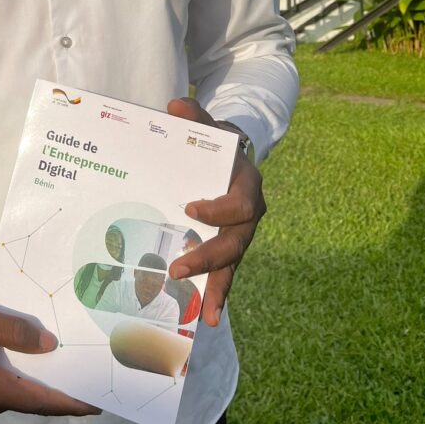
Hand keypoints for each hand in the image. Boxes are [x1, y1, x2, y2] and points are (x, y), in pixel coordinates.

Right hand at [0, 287, 100, 419]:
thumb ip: (15, 331)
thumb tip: (49, 344)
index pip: (43, 401)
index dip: (73, 402)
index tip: (101, 403)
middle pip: (33, 400)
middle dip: (62, 392)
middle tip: (90, 380)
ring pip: (17, 392)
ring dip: (41, 382)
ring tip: (69, 368)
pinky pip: (2, 383)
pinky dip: (22, 374)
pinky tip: (32, 358)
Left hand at [165, 97, 265, 326]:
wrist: (231, 156)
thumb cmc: (217, 142)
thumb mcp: (209, 127)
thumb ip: (195, 118)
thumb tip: (176, 106)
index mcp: (247, 185)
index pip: (239, 203)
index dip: (218, 210)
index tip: (190, 210)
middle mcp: (249, 215)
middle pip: (233, 242)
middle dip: (207, 258)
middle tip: (178, 269)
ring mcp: (240, 233)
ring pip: (231, 263)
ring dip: (217, 287)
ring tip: (207, 314)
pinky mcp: (228, 247)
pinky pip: (225, 272)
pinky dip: (218, 294)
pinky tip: (209, 317)